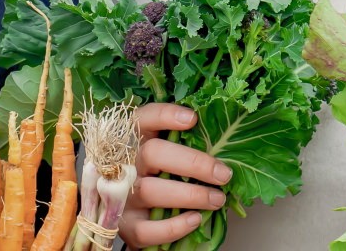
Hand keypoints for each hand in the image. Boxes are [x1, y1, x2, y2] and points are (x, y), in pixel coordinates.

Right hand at [118, 103, 232, 247]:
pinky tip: (195, 220)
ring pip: (151, 191)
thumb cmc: (159, 180)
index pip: (143, 119)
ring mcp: (122, 196)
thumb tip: (223, 143)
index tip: (193, 119)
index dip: (165, 115)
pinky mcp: (126, 226)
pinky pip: (147, 229)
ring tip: (217, 199)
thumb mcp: (167, 157)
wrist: (136, 218)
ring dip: (191, 195)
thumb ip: (185, 146)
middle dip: (192, 162)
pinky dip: (174, 226)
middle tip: (222, 174)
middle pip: (152, 153)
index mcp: (135, 141)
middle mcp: (124, 165)